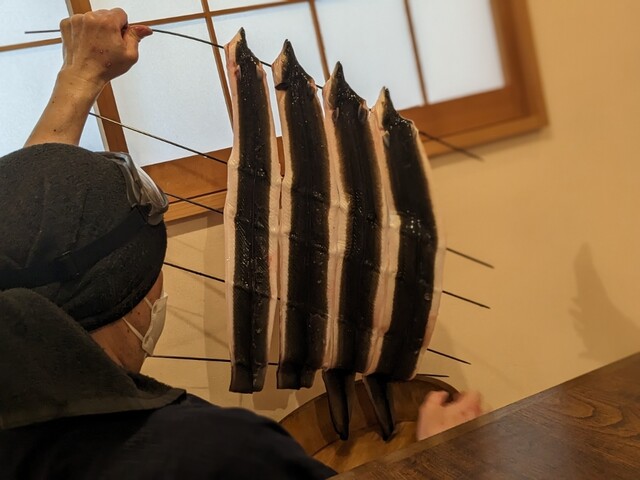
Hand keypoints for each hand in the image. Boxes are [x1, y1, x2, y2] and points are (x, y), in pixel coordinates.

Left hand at [25, 9, 150, 146]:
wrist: (80, 79)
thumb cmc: (105, 70)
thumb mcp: (130, 56)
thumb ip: (137, 38)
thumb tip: (146, 29)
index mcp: (107, 21)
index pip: (121, 14)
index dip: (123, 29)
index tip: (120, 42)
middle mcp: (90, 17)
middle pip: (106, 16)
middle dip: (110, 30)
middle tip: (109, 50)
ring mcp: (76, 21)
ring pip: (93, 20)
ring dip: (96, 32)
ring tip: (97, 52)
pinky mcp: (66, 26)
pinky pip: (80, 24)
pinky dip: (84, 34)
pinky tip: (86, 49)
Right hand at [415, 390, 482, 440]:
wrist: (440, 456)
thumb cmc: (435, 435)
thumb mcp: (428, 410)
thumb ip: (435, 397)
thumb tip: (441, 394)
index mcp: (466, 407)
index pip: (474, 393)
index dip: (464, 394)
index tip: (458, 397)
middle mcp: (476, 418)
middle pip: (483, 405)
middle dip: (473, 405)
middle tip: (463, 409)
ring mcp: (480, 431)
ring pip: (484, 420)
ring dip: (477, 418)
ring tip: (466, 421)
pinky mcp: (480, 443)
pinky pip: (483, 432)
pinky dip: (477, 430)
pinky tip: (467, 433)